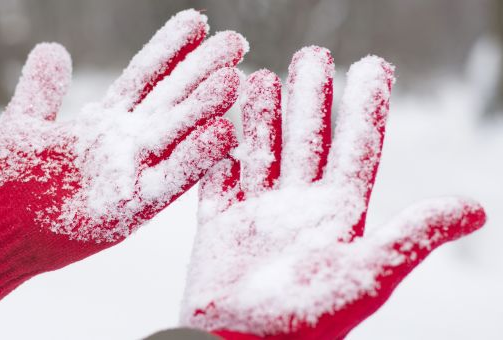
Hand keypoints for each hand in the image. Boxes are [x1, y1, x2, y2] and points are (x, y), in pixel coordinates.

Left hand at [0, 9, 247, 311]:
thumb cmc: (6, 181)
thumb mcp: (23, 123)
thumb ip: (42, 89)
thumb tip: (52, 50)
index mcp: (105, 123)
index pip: (144, 78)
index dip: (170, 50)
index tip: (197, 22)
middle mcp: (126, 146)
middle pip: (171, 101)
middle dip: (202, 72)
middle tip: (235, 42)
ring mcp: (131, 177)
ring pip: (175, 137)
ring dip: (205, 111)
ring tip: (233, 80)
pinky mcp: (129, 211)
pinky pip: (168, 182)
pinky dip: (195, 160)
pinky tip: (222, 134)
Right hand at [180, 46, 485, 338]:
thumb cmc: (303, 323)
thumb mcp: (366, 277)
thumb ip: (413, 237)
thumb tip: (477, 208)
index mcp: (337, 214)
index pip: (357, 147)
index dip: (366, 106)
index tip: (372, 66)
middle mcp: (299, 207)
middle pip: (308, 139)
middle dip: (312, 96)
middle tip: (314, 54)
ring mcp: (257, 213)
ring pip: (263, 150)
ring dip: (264, 115)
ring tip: (263, 76)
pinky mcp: (219, 225)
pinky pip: (218, 180)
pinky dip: (219, 155)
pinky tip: (221, 130)